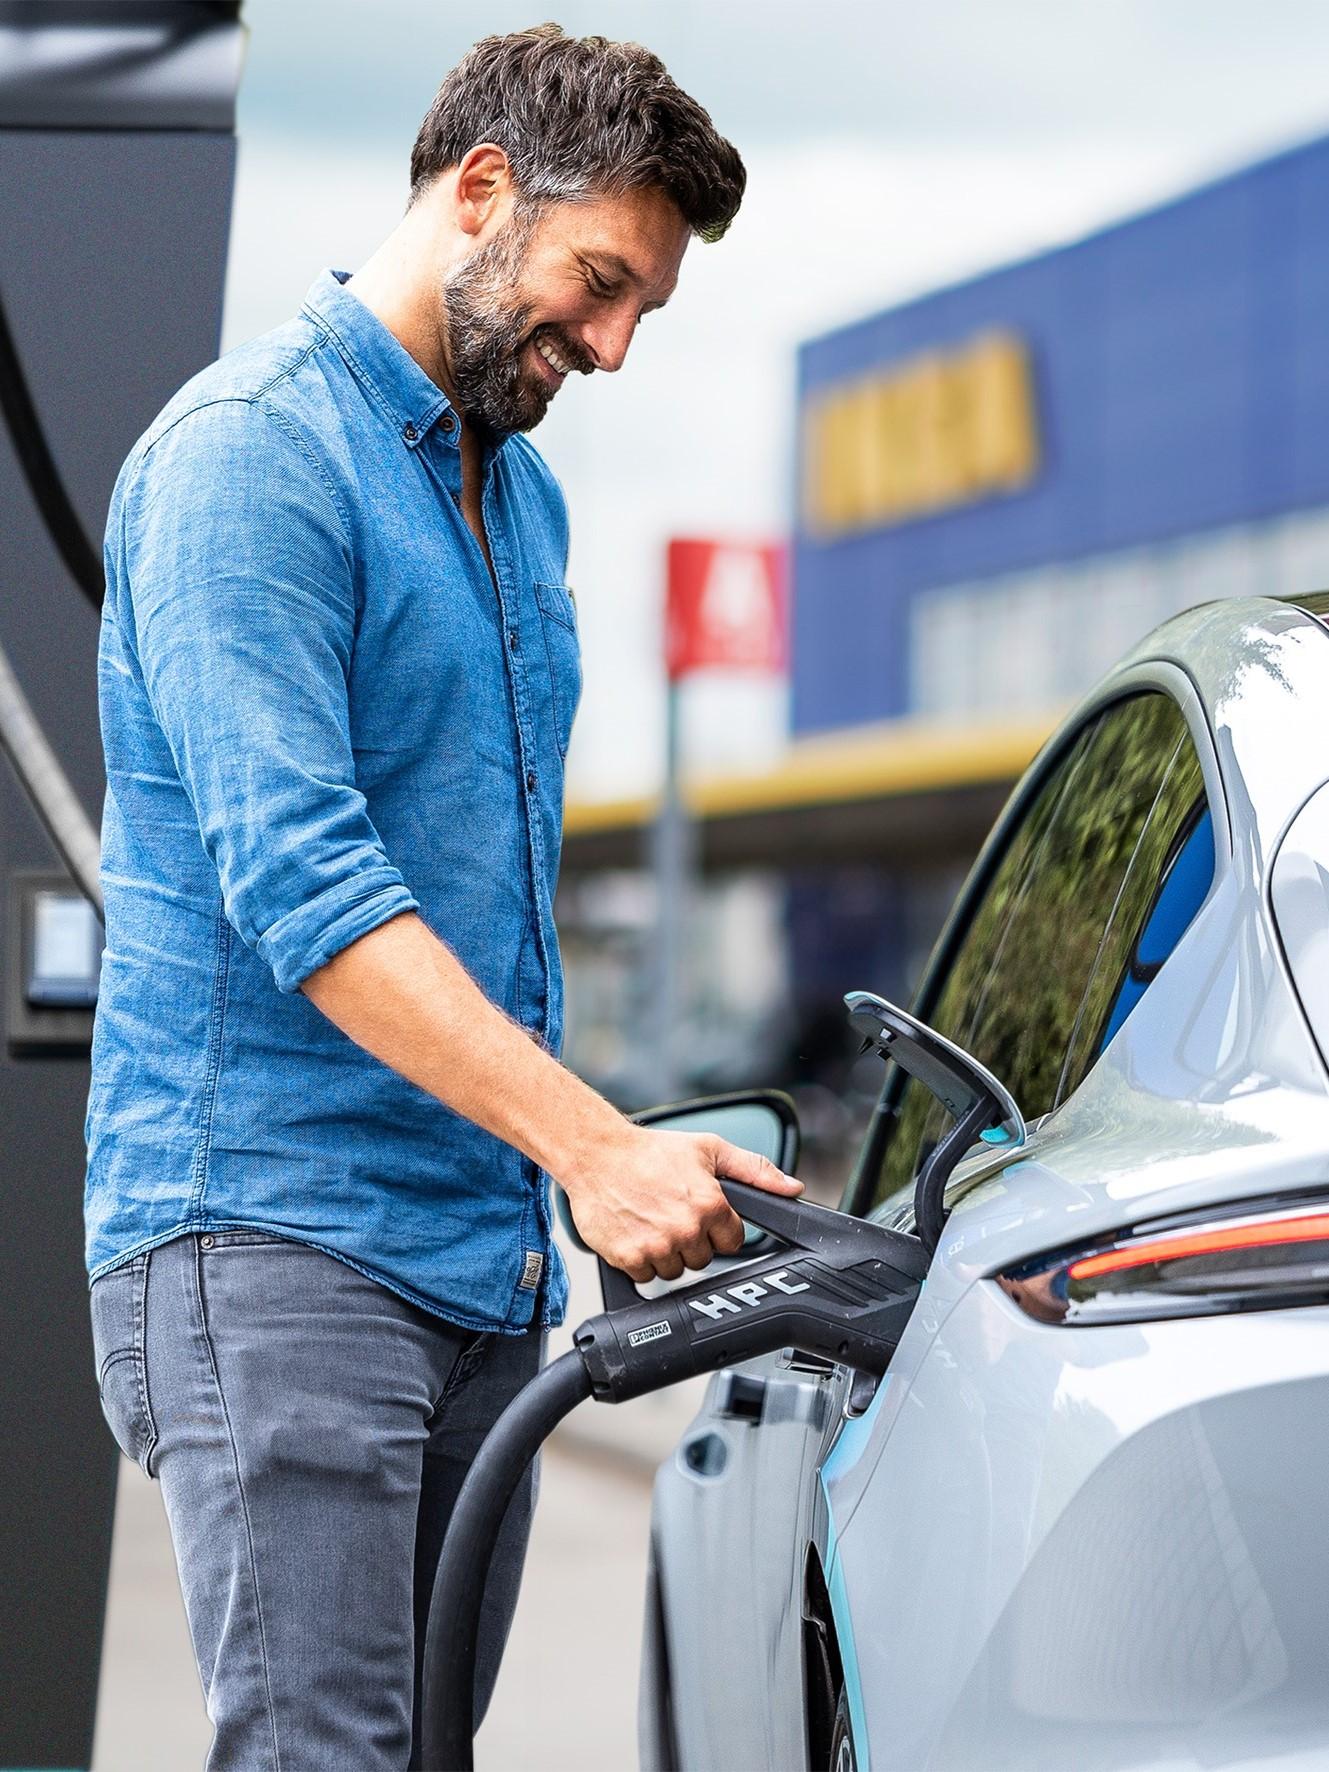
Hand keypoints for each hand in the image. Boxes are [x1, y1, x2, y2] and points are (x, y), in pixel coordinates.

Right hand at [560, 1125, 802, 1283]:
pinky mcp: (628, 1258)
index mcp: (710, 1204)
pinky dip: (641, 1259)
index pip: (732, 1241)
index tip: (701, 1215)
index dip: (718, 1229)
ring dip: (667, 1253)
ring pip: (675, 1271)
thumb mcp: (710, 1149)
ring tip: (652, 1221)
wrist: (597, 1154)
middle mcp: (685, 1229)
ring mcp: (656, 1246)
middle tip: (672, 1213)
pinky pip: (646, 1276)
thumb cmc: (651, 1151)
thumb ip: (756, 1170)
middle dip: (692, 1241)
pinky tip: (636, 1232)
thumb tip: (793, 1188)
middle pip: (703, 1260)